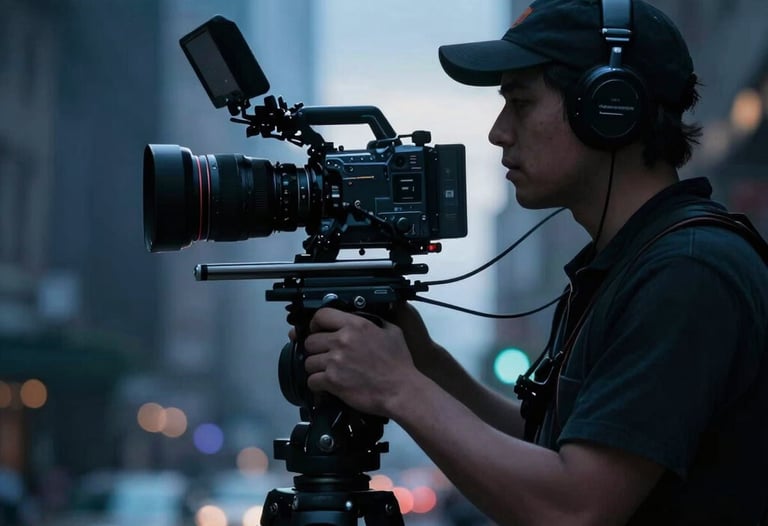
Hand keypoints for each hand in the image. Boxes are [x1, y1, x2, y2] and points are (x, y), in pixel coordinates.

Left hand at [302, 307, 419, 416]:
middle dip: (316, 350)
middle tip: (325, 356)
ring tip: (328, 372)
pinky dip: (317, 384)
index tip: (317, 330)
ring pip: (308, 362)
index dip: (315, 324)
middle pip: (310, 341)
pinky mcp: (332, 381)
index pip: (321, 315)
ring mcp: (335, 361)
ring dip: (316, 368)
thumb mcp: (392, 332)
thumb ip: (374, 322)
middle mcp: (342, 340)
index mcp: (355, 325)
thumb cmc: (399, 364)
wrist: (401, 390)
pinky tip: (328, 385)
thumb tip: (363, 319)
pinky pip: (312, 380)